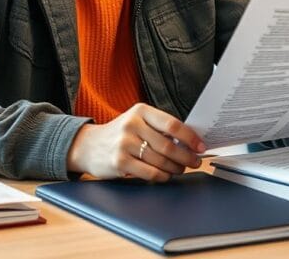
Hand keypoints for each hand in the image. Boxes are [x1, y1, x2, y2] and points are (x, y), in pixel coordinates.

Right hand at [66, 103, 205, 181]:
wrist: (88, 145)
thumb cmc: (119, 134)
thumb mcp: (137, 122)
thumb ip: (158, 128)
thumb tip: (190, 140)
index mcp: (140, 111)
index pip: (172, 124)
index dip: (190, 137)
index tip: (200, 146)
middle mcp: (132, 125)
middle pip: (168, 145)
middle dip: (186, 156)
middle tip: (195, 161)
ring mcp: (124, 144)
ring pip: (161, 160)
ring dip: (176, 168)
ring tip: (180, 169)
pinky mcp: (119, 162)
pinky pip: (150, 172)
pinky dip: (162, 176)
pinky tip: (166, 175)